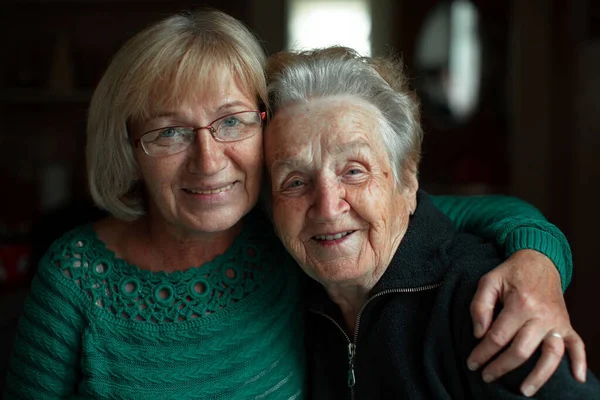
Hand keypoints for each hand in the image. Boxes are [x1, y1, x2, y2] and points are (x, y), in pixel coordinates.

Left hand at [467, 249, 585, 396]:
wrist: (539, 261)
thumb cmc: (511, 273)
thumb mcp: (488, 281)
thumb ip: (479, 306)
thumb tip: (479, 334)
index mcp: (520, 304)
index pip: (497, 337)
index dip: (482, 353)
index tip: (472, 363)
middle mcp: (541, 315)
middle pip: (520, 350)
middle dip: (501, 367)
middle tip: (486, 376)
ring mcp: (557, 321)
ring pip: (551, 354)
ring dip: (538, 375)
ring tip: (524, 391)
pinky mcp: (566, 324)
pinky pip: (578, 345)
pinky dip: (580, 362)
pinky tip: (577, 378)